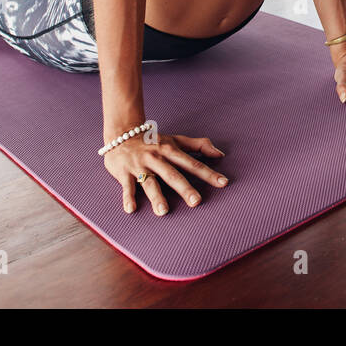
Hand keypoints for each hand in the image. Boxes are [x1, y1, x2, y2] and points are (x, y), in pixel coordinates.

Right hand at [103, 132, 228, 215]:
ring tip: (163, 211)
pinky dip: (128, 197)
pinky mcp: (124, 173)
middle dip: (185, 188)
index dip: (208, 173)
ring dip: (156, 197)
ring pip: (150, 182)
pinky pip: (127, 186)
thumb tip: (220, 154)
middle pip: (173, 175)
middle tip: (196, 202)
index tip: (223, 183)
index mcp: (171, 151)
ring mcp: (140, 166)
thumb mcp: (177, 140)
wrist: (122, 134)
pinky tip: (131, 209)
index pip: (193, 164)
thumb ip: (199, 145)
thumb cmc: (154, 141)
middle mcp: (157, 159)